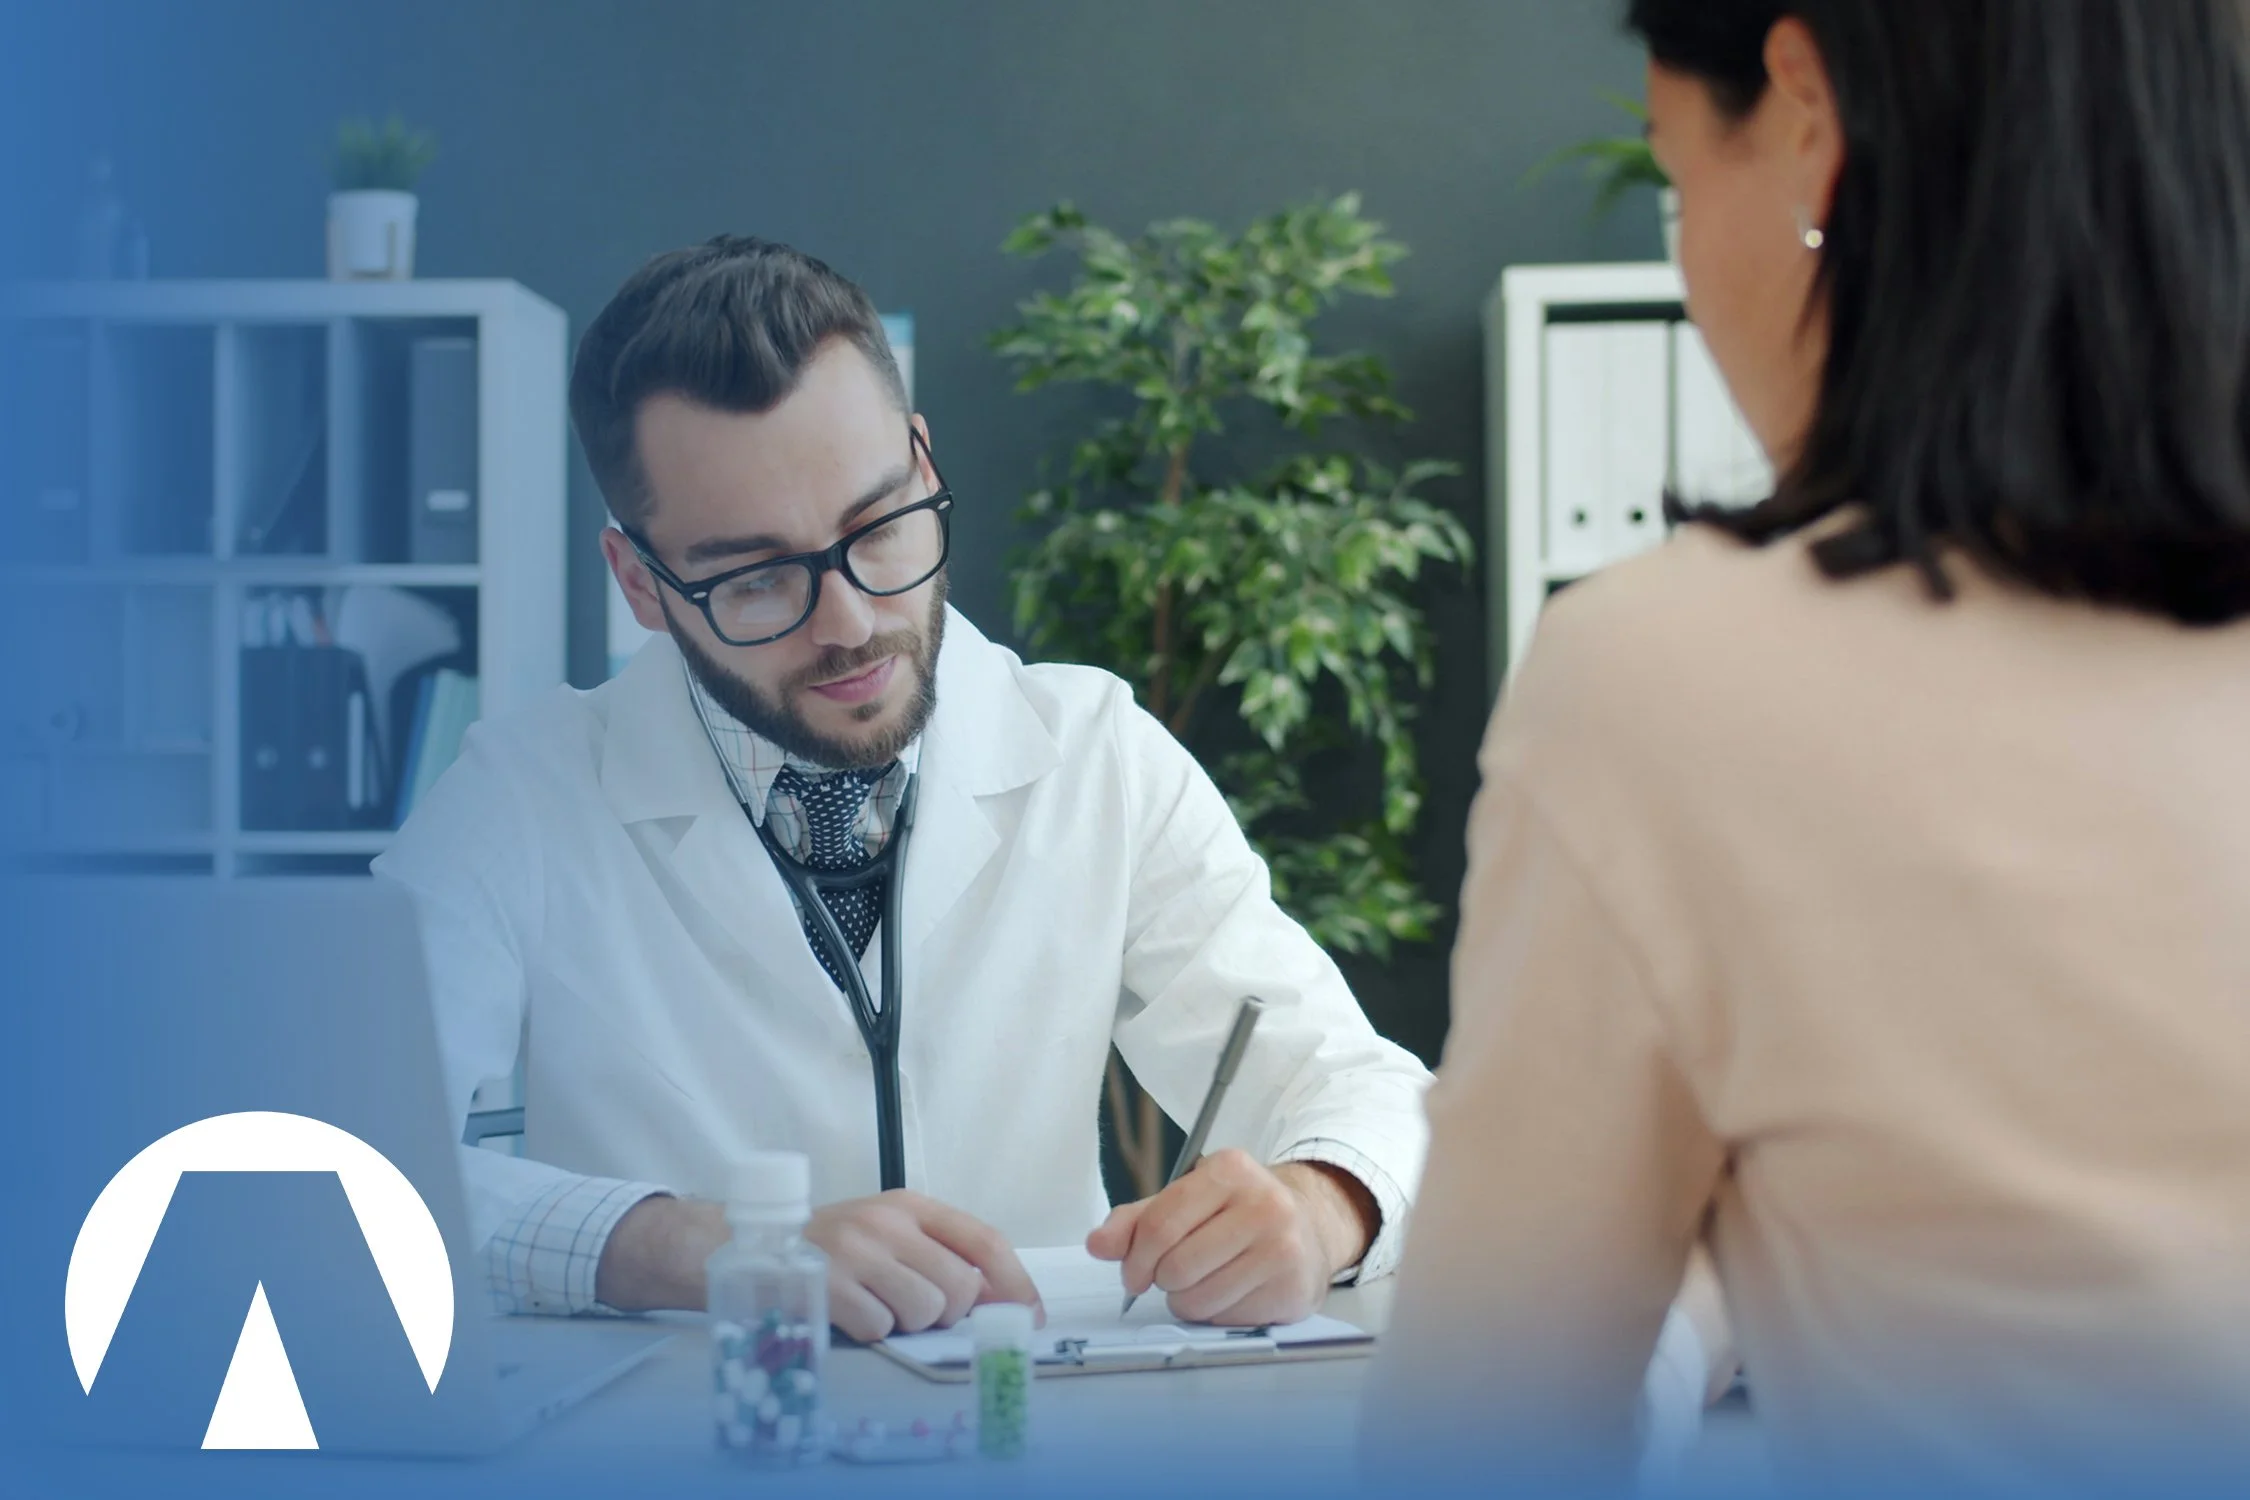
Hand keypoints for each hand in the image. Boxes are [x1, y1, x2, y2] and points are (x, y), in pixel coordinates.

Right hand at [806, 1191, 1044, 1341]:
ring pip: (925, 1311)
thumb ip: (940, 1257)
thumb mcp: (888, 1236)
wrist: (747, 1247)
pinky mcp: (827, 1285)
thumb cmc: (830, 1248)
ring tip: (878, 1308)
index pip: (984, 1240)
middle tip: (917, 1312)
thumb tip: (1001, 1301)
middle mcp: (886, 1222)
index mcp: (910, 1205)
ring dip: (908, 1325)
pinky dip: (872, 1333)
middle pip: (960, 1286)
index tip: (1030, 1317)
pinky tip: (849, 1315)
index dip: (1016, 1283)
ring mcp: (855, 1251)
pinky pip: (880, 1328)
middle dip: (949, 1314)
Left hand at [1085, 1150, 1378, 1325]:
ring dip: (1187, 1301)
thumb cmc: (1236, 1214)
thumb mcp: (1186, 1201)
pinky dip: (1216, 1314)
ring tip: (1204, 1282)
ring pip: (1198, 1299)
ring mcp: (1283, 1248)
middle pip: (1176, 1267)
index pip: (1160, 1225)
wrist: (1308, 1228)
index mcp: (1229, 1170)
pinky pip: (1225, 1319)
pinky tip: (1232, 1292)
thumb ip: (1137, 1220)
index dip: (1135, 1258)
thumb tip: (1098, 1244)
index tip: (1133, 1273)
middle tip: (1173, 1276)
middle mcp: (1264, 1204)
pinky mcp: (1292, 1289)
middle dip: (1163, 1280)